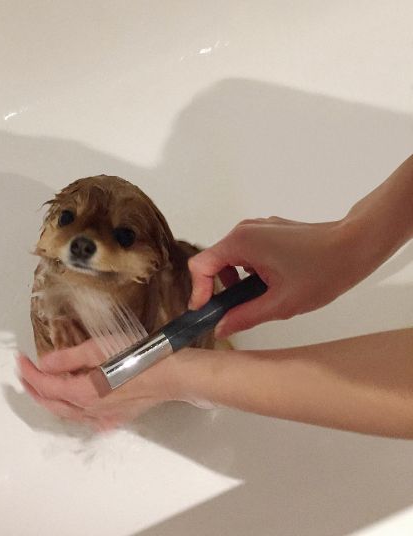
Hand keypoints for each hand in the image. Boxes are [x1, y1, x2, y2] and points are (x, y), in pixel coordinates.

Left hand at [17, 339, 196, 430]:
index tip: (20, 359)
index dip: (29, 372)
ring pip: (67, 414)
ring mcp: (103, 417)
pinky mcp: (116, 418)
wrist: (171, 375)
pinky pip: (86, 419)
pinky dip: (72, 411)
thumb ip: (68, 357)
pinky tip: (73, 406)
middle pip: (52, 403)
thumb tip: (44, 363)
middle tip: (23, 373)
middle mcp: (90, 410)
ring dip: (50, 400)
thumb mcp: (99, 347)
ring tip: (40, 387)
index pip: (45, 385)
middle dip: (34, 388)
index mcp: (83, 392)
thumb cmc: (138, 356)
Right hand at [188, 217, 359, 337]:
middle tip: (235, 311)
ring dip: (237, 281)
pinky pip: (246, 252)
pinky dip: (249, 271)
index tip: (206, 312)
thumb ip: (244, 317)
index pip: (201, 266)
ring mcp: (257, 228)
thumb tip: (221, 327)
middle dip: (221, 288)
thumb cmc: (324, 269)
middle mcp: (244, 230)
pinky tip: (272, 283)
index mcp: (241, 243)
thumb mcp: (281, 304)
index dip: (199, 291)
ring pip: (231, 258)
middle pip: (214, 261)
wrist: (356, 245)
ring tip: (260, 298)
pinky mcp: (268, 231)